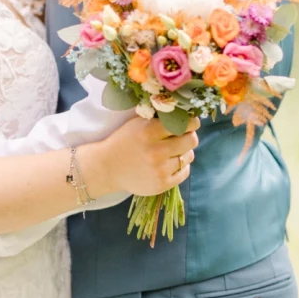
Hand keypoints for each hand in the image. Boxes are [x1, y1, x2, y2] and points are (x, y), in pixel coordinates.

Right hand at [83, 117, 198, 198]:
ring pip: (189, 156)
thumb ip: (160, 118)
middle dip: (189, 136)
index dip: (191, 122)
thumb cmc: (124, 141)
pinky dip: (181, 166)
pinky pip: (185, 172)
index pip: (185, 124)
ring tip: (171, 151)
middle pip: (191, 140)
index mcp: (149, 131)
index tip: (189, 122)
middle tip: (181, 136)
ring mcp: (160, 170)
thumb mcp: (137, 123)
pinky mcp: (162, 184)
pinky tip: (169, 163)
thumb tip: (187, 113)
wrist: (107, 168)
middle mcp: (156, 151)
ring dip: (184, 152)